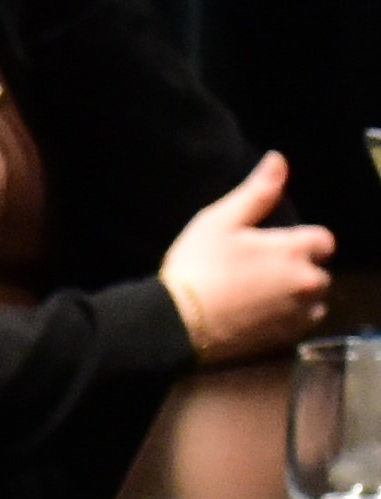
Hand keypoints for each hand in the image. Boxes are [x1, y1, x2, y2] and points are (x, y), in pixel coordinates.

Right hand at [163, 152, 337, 362]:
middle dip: (302, 270)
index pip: (323, 239)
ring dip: (299, 297)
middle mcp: (307, 282)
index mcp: (296, 250)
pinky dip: (287, 320)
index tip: (276, 245)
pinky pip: (299, 326)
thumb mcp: (220, 220)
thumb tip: (279, 158)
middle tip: (266, 272)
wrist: (175, 324)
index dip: (303, 241)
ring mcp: (297, 314)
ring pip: (314, 302)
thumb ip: (257, 191)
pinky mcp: (283, 340)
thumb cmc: (198, 266)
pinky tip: (261, 317)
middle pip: (321, 273)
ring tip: (266, 297)